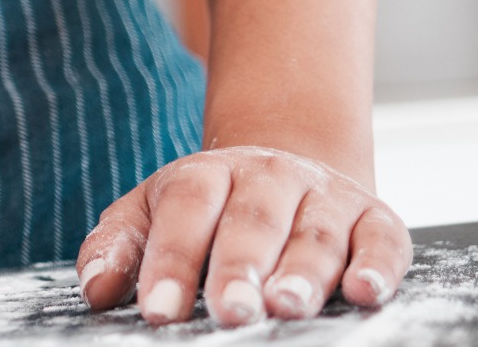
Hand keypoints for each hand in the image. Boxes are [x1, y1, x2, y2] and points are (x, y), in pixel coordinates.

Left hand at [76, 146, 411, 326]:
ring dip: (304, 273)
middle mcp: (270, 178)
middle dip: (240, 268)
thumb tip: (94, 289)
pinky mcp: (376, 219)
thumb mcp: (153, 211)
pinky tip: (365, 293)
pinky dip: (378, 267)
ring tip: (288, 306)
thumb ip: (118, 246)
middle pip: (253, 221)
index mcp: (207, 174)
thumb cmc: (211, 207)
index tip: (158, 309)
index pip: (185, 210)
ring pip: (317, 234)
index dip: (171, 260)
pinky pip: (383, 241)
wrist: (286, 167)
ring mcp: (326, 196)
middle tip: (230, 310)